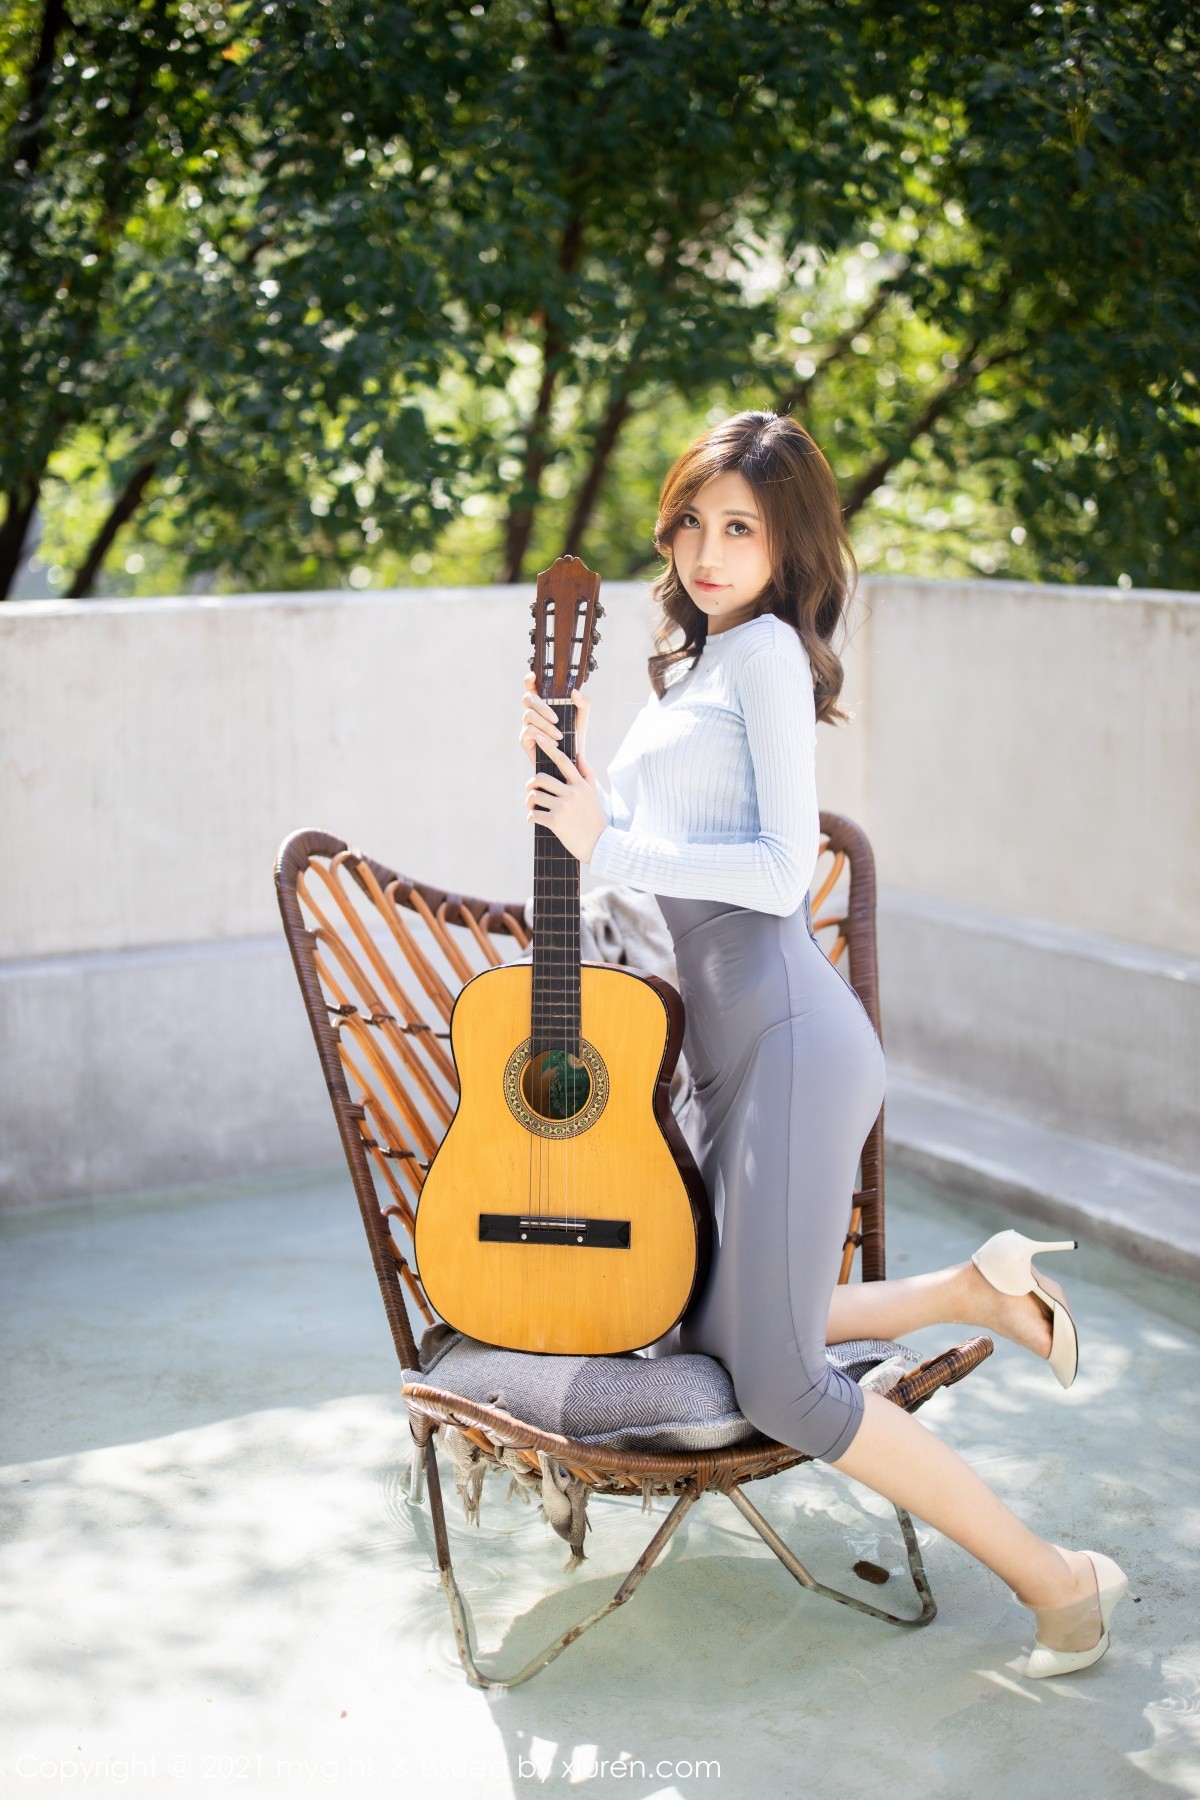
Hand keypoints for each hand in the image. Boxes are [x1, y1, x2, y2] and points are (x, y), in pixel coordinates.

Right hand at [520, 671, 590, 763]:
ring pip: (528, 715)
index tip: (532, 677)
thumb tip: (575, 692)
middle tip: (556, 719)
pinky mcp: (524, 738)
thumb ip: (583, 703)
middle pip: (527, 698)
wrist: (572, 758)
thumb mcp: (583, 717)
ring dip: (545, 725)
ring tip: (559, 736)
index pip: (533, 686)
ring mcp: (527, 724)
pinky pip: (529, 731)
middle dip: (541, 707)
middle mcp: (534, 711)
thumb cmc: (575, 734)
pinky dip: (543, 736)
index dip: (530, 680)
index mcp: (545, 701)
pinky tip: (553, 744)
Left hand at [520, 673, 606, 863]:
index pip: (563, 760)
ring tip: (532, 808)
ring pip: (534, 796)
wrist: (601, 845)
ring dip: (529, 803)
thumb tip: (579, 755)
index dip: (548, 747)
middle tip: (531, 793)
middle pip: (540, 778)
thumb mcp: (593, 794)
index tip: (538, 737)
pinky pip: (533, 814)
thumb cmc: (595, 819)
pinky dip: (530, 817)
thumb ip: (586, 774)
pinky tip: (534, 820)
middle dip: (531, 785)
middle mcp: (572, 793)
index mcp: (580, 784)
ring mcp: (563, 806)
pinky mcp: (556, 821)